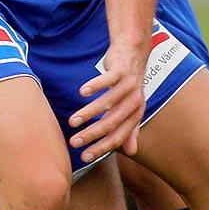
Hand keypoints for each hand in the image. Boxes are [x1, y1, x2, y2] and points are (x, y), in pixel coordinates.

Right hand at [67, 38, 149, 162]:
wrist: (135, 52)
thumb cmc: (129, 84)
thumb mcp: (131, 108)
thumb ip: (131, 130)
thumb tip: (131, 152)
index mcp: (136, 114)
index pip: (118, 136)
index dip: (101, 148)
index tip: (84, 157)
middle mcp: (135, 102)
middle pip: (112, 122)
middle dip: (92, 134)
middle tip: (73, 142)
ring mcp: (129, 85)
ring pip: (107, 103)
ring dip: (89, 113)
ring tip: (72, 121)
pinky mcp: (121, 70)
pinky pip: (107, 80)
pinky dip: (95, 86)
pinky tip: (81, 92)